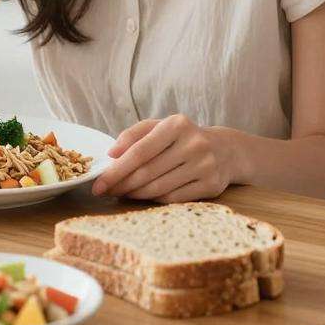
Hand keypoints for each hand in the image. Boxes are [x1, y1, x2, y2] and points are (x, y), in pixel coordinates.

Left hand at [91, 114, 235, 203]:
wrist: (226, 150)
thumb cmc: (183, 138)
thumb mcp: (161, 127)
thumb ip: (134, 135)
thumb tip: (111, 154)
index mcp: (177, 124)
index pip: (139, 151)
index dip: (116, 169)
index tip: (98, 183)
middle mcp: (193, 144)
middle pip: (147, 172)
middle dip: (121, 184)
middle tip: (105, 191)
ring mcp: (204, 166)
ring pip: (158, 188)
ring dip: (135, 194)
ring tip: (122, 193)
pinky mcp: (211, 186)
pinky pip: (173, 198)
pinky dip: (154, 200)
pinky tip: (144, 197)